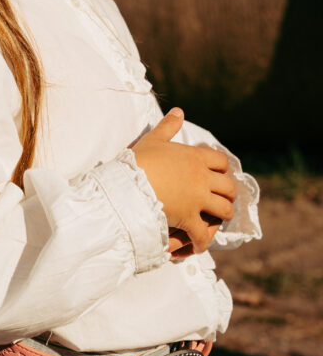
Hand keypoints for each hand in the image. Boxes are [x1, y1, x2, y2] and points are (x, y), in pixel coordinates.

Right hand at [132, 108, 235, 253]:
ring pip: (224, 210)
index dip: (222, 169)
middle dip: (227, 195)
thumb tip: (179, 111)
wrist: (126, 184)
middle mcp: (202, 178)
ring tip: (214, 220)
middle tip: (222, 199)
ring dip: (221, 216)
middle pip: (228, 188)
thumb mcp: (153, 140)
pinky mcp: (189, 219)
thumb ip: (168, 126)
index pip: (221, 162)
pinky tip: (197, 244)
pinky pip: (203, 234)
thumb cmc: (138, 161)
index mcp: (195, 158)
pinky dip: (202, 241)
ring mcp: (197, 200)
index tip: (217, 175)